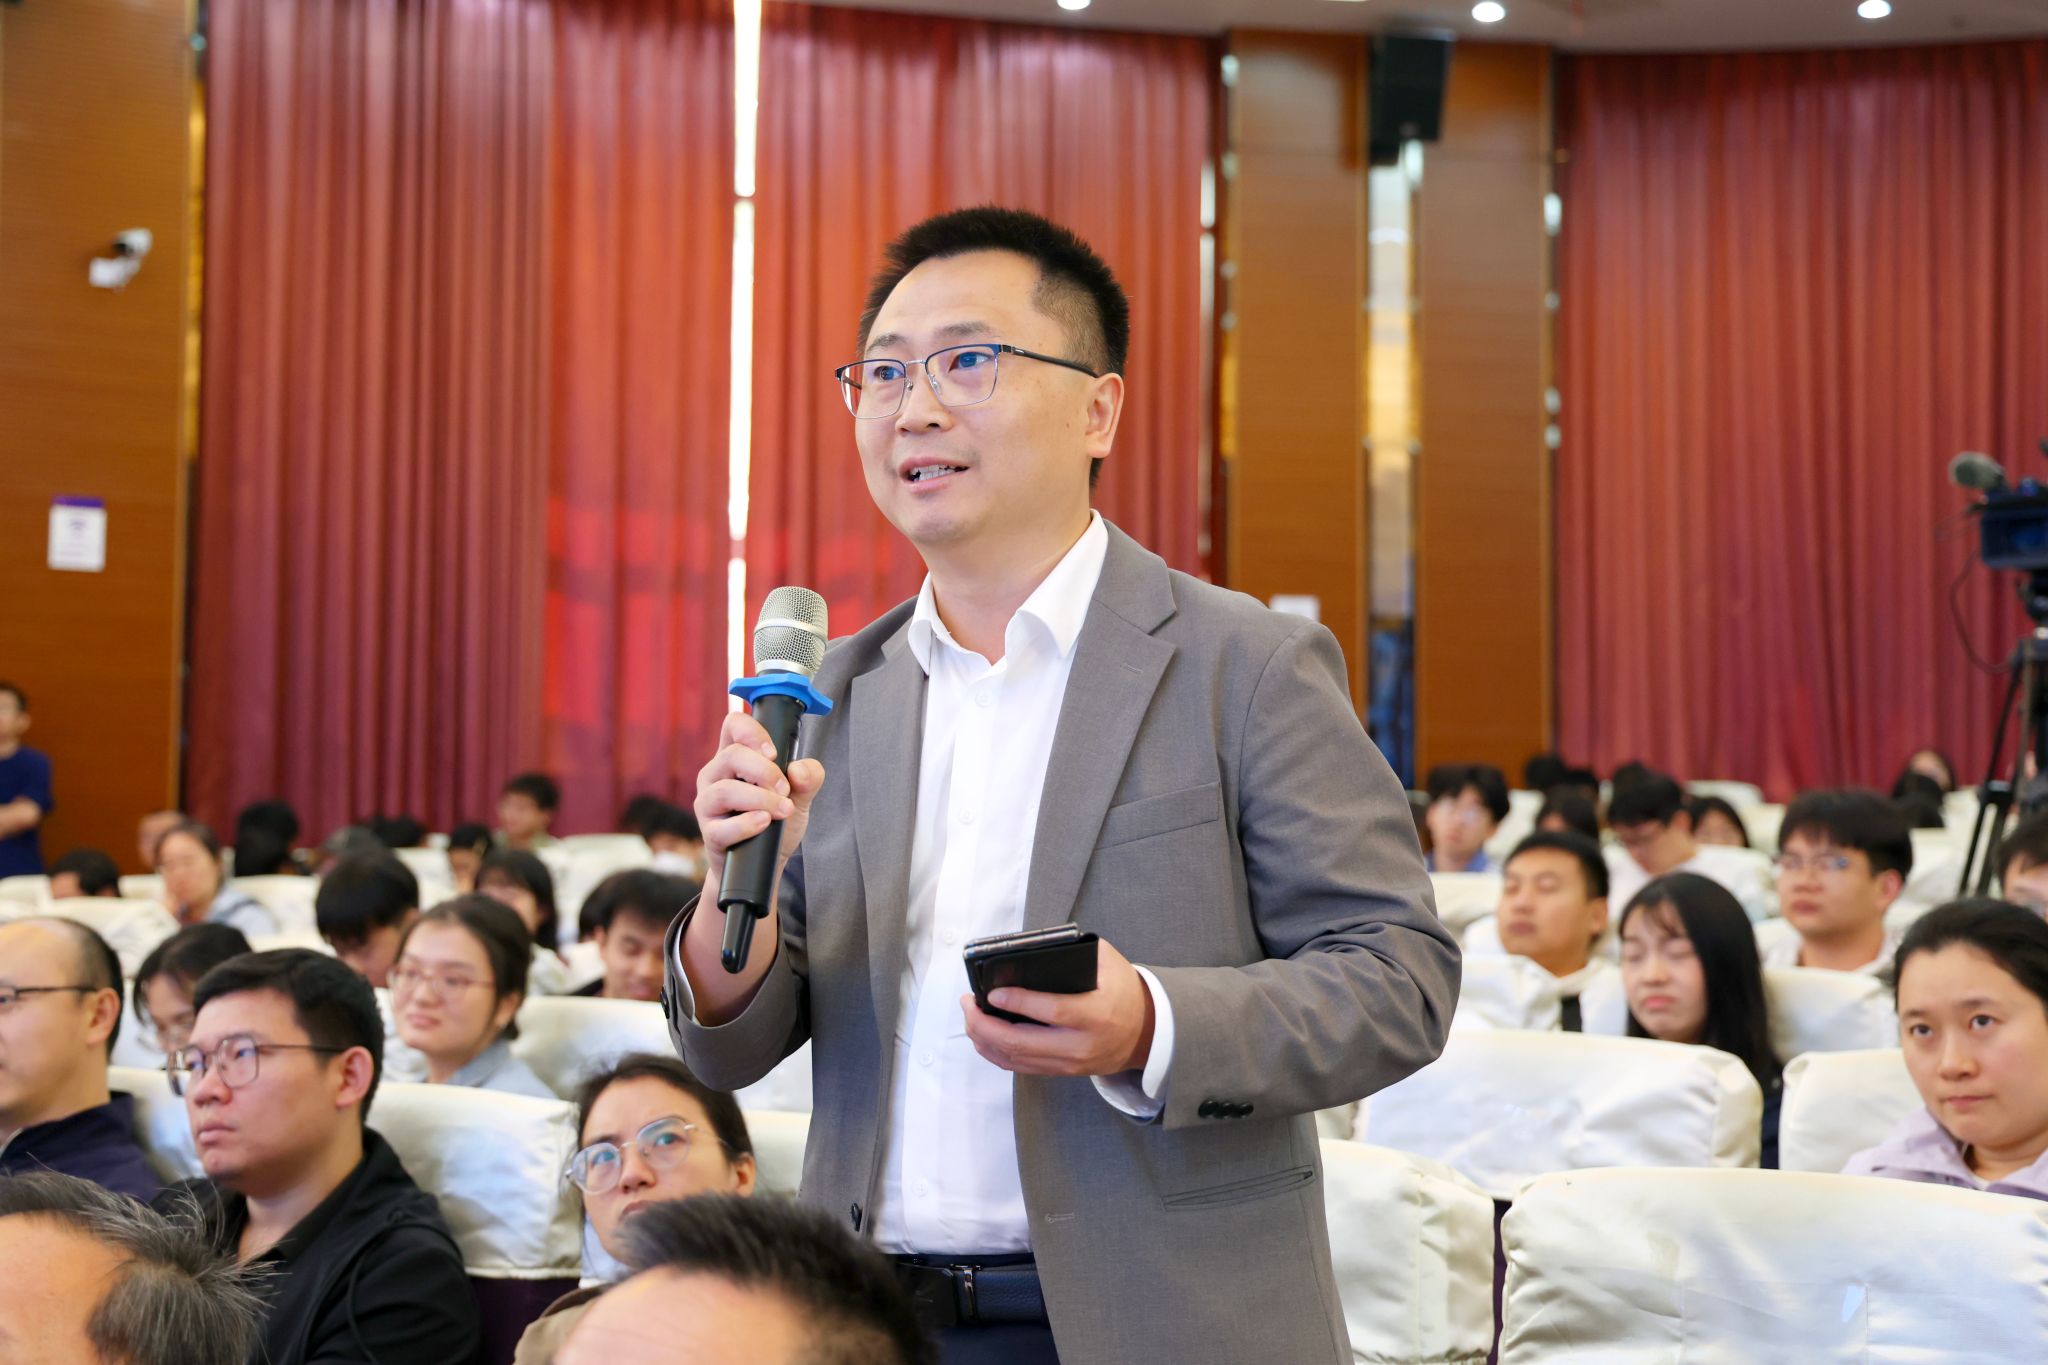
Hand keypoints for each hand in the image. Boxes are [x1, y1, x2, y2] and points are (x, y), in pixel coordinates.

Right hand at [693, 709, 826, 894]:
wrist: (767, 863)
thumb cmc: (777, 821)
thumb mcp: (800, 797)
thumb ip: (808, 779)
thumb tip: (799, 769)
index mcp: (734, 757)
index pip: (733, 725)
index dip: (753, 732)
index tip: (774, 753)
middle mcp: (715, 776)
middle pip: (731, 756)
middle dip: (764, 771)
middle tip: (785, 789)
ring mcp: (708, 804)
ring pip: (724, 791)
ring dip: (760, 798)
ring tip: (782, 810)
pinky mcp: (710, 834)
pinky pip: (721, 827)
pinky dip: (746, 824)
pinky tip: (764, 823)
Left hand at [960, 939, 1155, 1077]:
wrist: (1145, 1033)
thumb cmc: (1124, 991)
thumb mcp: (1109, 963)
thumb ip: (1077, 951)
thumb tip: (1033, 948)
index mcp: (1096, 1015)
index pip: (1051, 1011)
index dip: (1017, 1002)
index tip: (990, 992)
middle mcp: (1080, 1045)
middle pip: (1021, 1043)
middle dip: (985, 1024)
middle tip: (969, 1003)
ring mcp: (1069, 1064)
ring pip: (1015, 1059)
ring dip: (985, 1039)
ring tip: (970, 1016)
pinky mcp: (1061, 1072)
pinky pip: (1020, 1067)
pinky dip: (996, 1053)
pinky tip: (983, 1036)